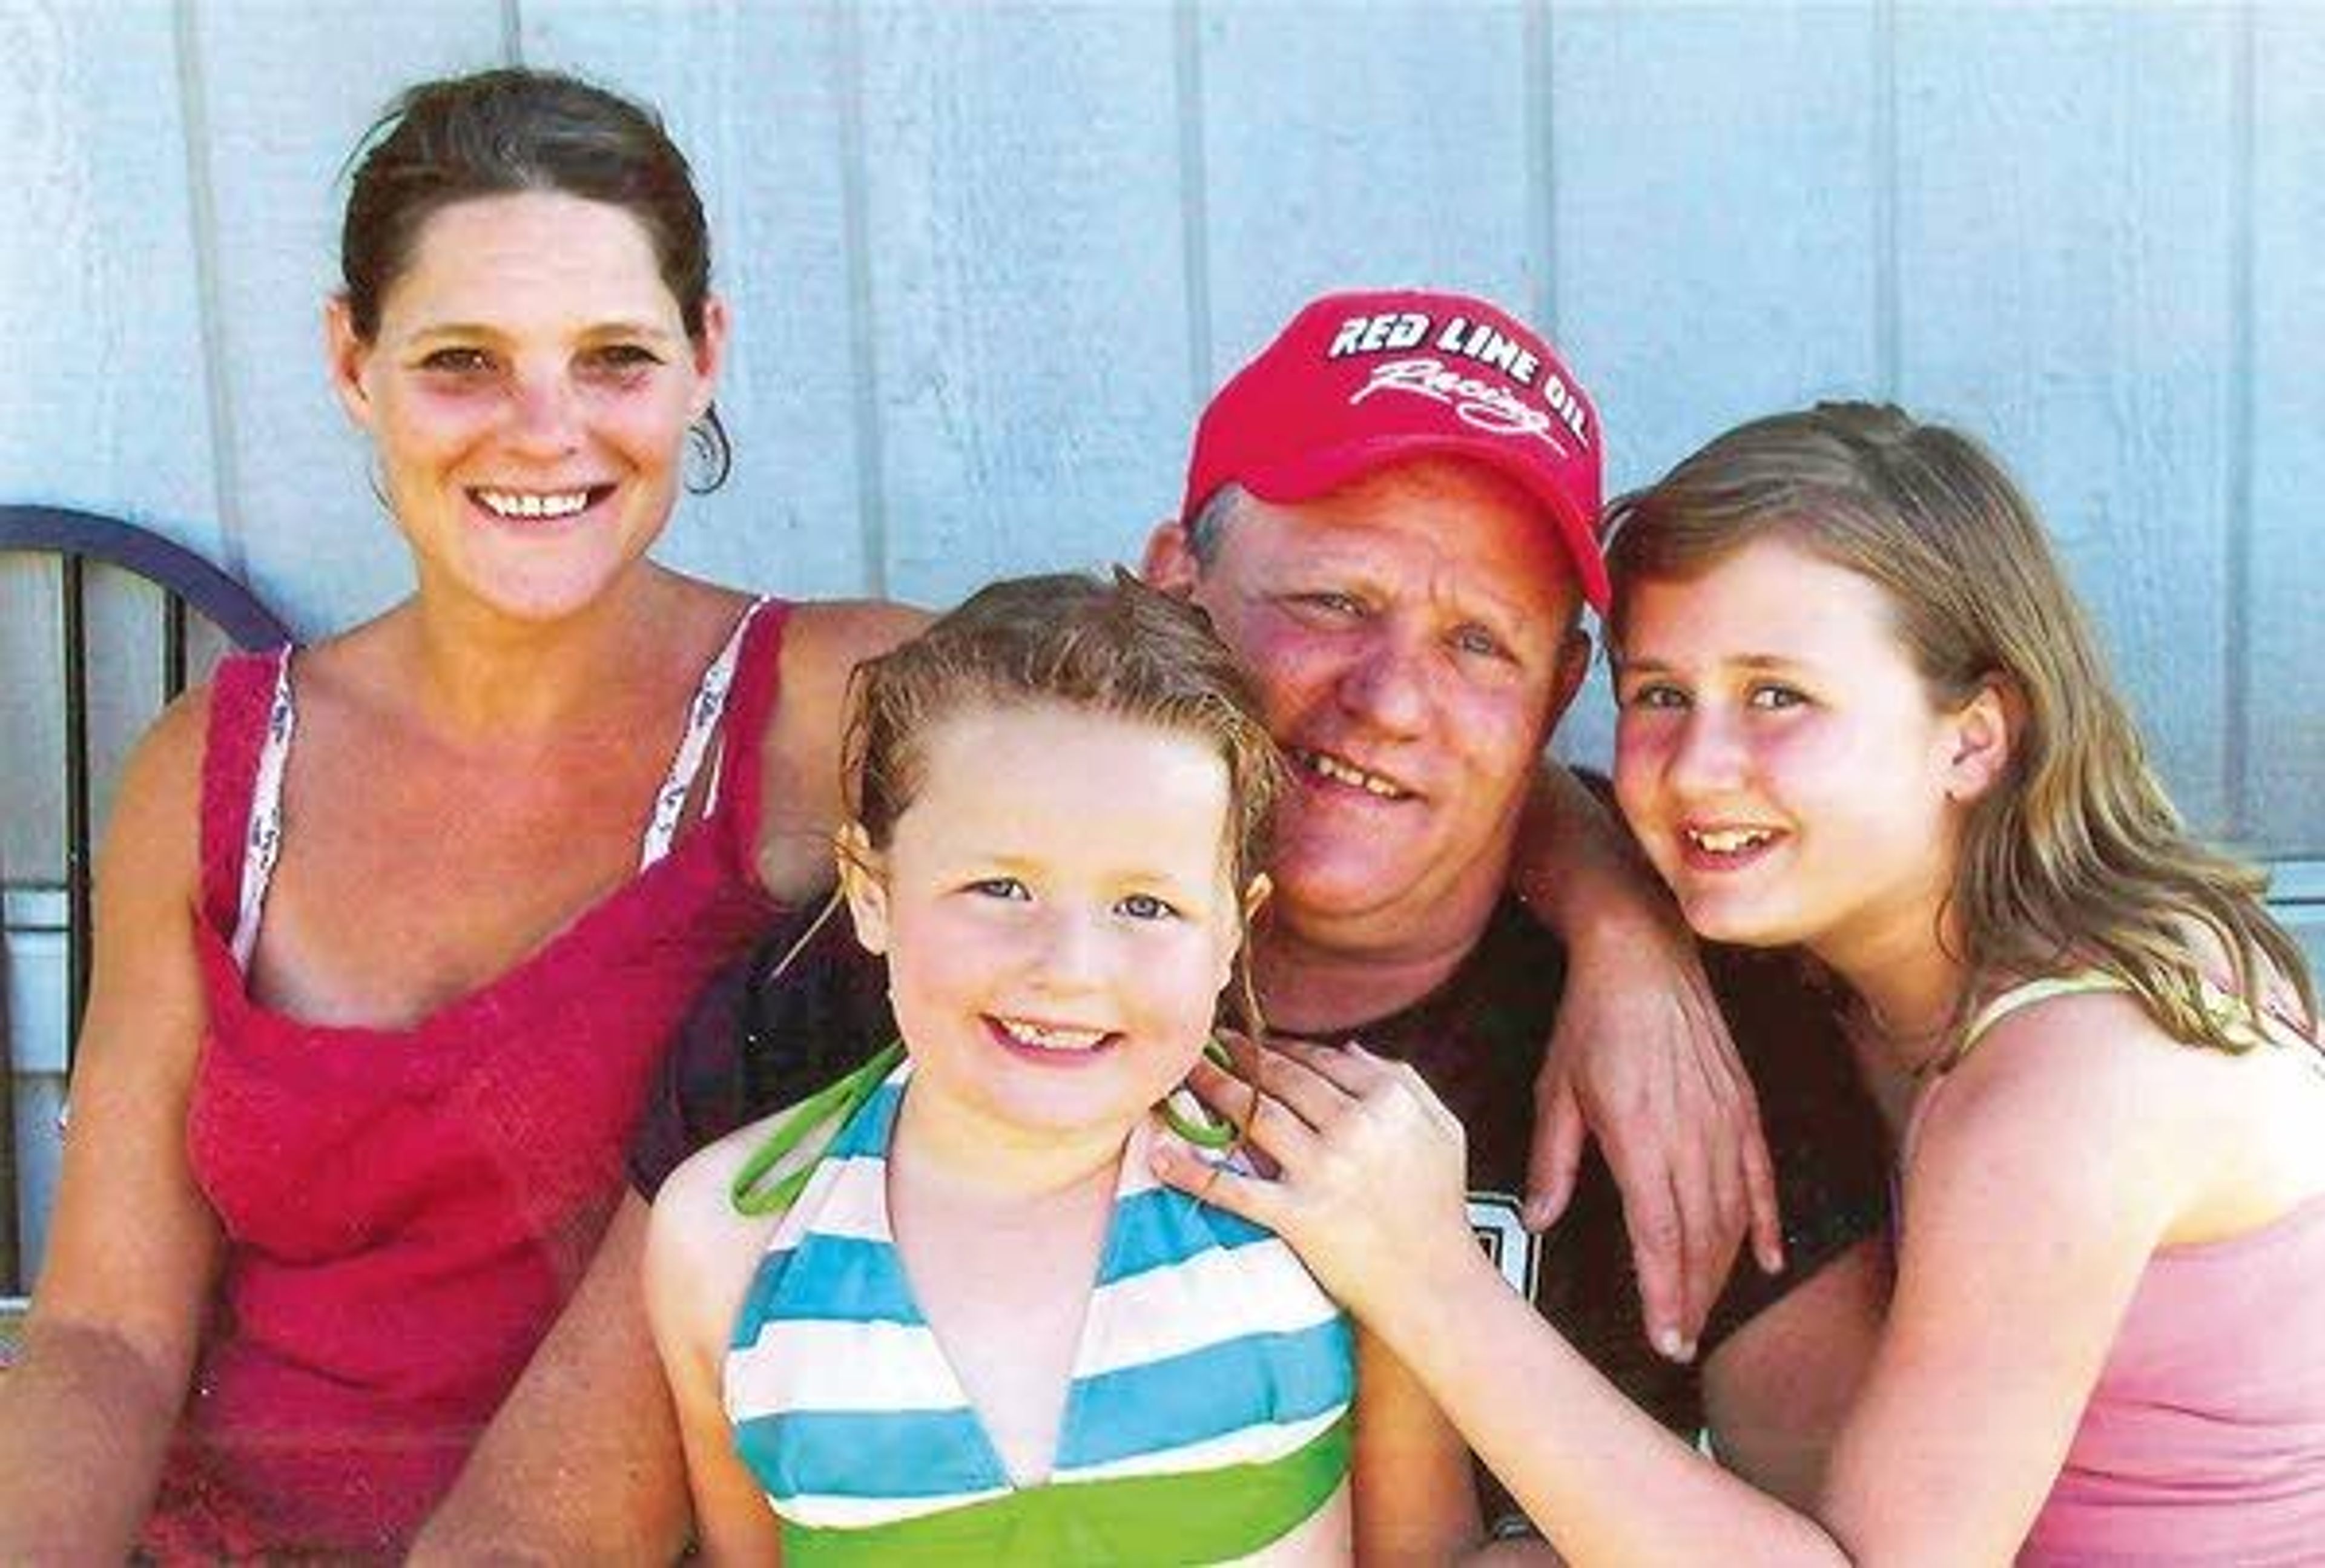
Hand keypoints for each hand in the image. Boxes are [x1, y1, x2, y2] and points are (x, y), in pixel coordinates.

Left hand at [1149, 1038, 1477, 1326]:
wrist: (1435, 1285)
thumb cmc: (1440, 1207)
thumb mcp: (1442, 1129)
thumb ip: (1403, 1080)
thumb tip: (1350, 1049)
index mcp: (1387, 1101)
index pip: (1321, 1059)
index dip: (1282, 1047)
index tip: (1257, 1043)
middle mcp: (1352, 1128)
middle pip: (1281, 1079)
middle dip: (1240, 1057)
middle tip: (1208, 1043)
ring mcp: (1322, 1172)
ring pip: (1254, 1115)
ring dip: (1212, 1089)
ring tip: (1183, 1074)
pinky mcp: (1296, 1215)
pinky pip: (1233, 1187)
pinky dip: (1192, 1171)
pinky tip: (1159, 1157)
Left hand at [1528, 929, 1782, 1362]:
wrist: (1642, 952)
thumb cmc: (1589, 1020)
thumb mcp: (1556, 1091)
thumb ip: (1551, 1162)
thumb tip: (1539, 1219)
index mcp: (1639, 1137)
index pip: (1658, 1235)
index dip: (1664, 1292)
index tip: (1666, 1337)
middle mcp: (1689, 1135)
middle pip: (1700, 1237)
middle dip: (1692, 1297)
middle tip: (1682, 1342)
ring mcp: (1723, 1119)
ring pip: (1731, 1214)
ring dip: (1721, 1269)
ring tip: (1705, 1310)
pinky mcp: (1742, 1103)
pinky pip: (1761, 1175)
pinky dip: (1766, 1221)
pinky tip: (1767, 1260)